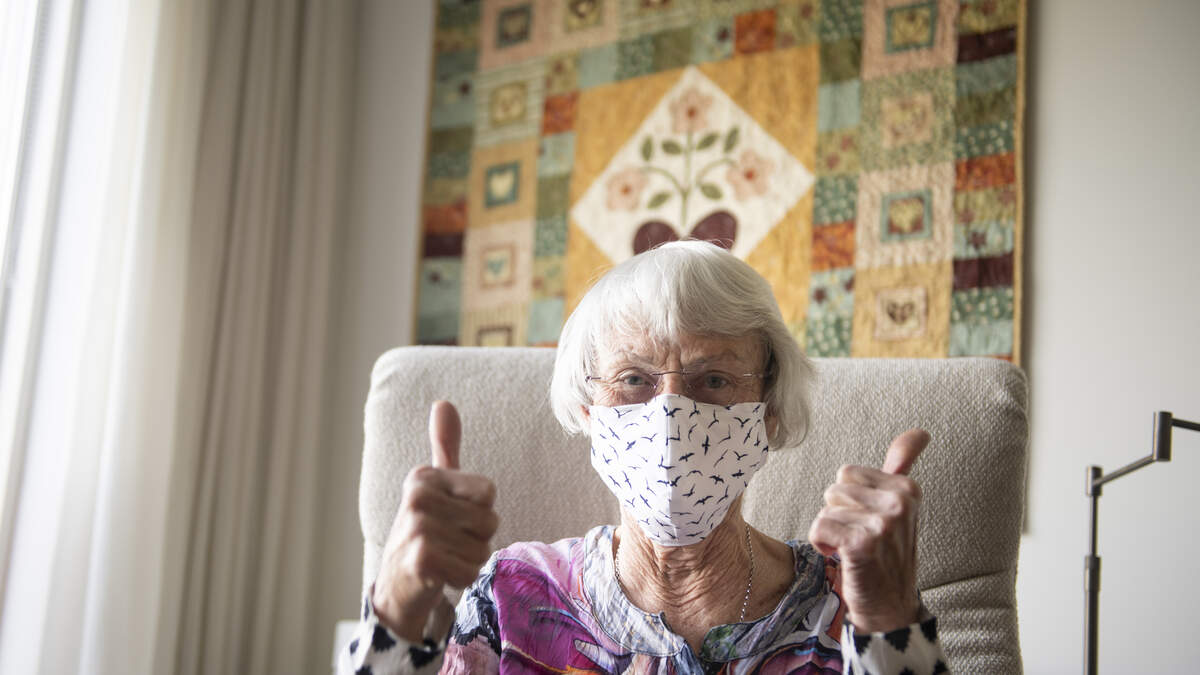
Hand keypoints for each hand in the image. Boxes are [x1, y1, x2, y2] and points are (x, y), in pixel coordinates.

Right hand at [371, 401, 499, 641]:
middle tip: (447, 544)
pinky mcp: (422, 559)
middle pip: (489, 521)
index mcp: (425, 476)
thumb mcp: (434, 487)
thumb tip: (443, 402)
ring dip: (468, 562)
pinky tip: (438, 578)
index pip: (488, 492)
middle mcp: (418, 497)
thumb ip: (444, 446)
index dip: (479, 512)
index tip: (451, 519)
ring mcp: (417, 527)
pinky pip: (470, 572)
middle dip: (476, 541)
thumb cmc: (424, 534)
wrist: (396, 587)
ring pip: (482, 550)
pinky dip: (461, 581)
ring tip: (443, 560)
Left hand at [808, 429, 928, 632]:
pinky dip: (822, 543)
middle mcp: (900, 502)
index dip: (850, 500)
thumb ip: (903, 465)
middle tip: (859, 537)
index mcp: (907, 488)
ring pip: (826, 507)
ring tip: (852, 548)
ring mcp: (883, 523)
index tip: (870, 522)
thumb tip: (920, 431)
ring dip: (831, 530)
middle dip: (839, 512)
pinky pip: (819, 526)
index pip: (848, 473)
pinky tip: (841, 557)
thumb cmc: (886, 553)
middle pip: (835, 487)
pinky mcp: (863, 543)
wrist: (889, 607)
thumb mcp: (898, 506)